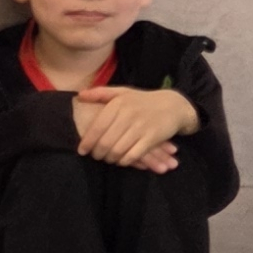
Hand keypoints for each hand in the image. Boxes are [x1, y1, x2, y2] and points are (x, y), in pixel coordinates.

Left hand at [73, 86, 191, 169]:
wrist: (172, 105)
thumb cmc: (142, 100)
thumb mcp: (122, 92)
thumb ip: (100, 93)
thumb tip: (80, 95)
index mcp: (118, 104)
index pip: (97, 127)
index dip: (87, 142)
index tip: (82, 150)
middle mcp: (128, 114)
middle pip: (105, 142)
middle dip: (98, 153)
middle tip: (96, 156)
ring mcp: (141, 127)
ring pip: (117, 150)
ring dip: (110, 158)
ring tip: (107, 158)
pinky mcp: (152, 138)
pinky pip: (132, 155)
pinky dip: (124, 161)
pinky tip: (121, 160)